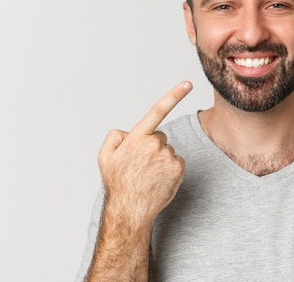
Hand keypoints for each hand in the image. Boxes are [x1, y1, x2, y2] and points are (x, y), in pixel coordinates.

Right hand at [98, 81, 191, 225]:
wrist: (131, 209)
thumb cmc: (118, 182)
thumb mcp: (105, 156)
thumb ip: (116, 136)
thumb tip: (130, 132)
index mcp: (137, 138)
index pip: (157, 111)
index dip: (174, 95)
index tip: (188, 84)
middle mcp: (155, 145)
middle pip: (160, 136)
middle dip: (152, 145)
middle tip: (140, 164)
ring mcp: (168, 157)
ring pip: (167, 150)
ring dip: (160, 158)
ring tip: (148, 174)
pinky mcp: (178, 168)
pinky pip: (176, 161)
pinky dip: (170, 168)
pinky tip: (158, 179)